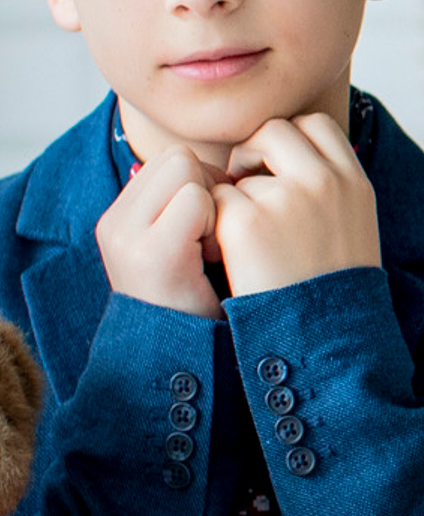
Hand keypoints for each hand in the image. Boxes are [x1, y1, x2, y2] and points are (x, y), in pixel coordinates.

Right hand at [95, 145, 220, 319]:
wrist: (179, 357)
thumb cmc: (196, 301)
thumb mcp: (180, 246)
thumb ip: (180, 206)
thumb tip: (206, 163)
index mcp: (120, 218)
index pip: (170, 158)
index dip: (204, 182)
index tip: (211, 224)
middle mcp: (115, 222)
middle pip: (180, 157)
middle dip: (209, 185)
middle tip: (215, 232)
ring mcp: (127, 235)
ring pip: (188, 170)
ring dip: (213, 202)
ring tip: (211, 246)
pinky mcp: (152, 251)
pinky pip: (197, 199)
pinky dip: (216, 222)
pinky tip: (213, 257)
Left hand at [211, 115, 381, 297]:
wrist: (328, 337)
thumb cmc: (337, 287)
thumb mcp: (354, 223)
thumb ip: (331, 187)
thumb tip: (291, 158)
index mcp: (355, 180)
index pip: (315, 125)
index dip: (292, 141)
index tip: (282, 168)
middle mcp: (324, 180)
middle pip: (273, 131)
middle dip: (254, 154)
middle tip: (249, 189)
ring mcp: (285, 198)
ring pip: (242, 170)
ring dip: (237, 195)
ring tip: (249, 239)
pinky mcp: (247, 222)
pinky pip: (217, 200)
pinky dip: (217, 223)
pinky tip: (230, 253)